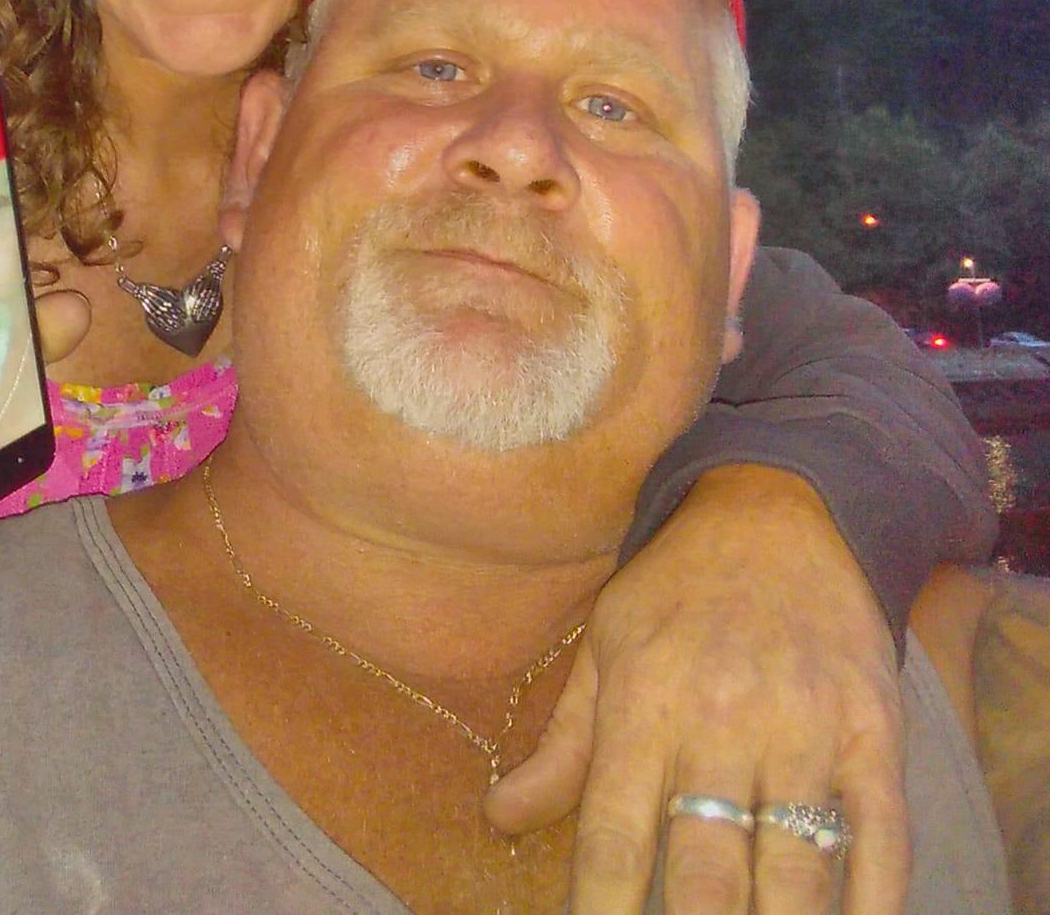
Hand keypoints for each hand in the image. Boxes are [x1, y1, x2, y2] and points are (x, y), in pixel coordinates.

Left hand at [485, 465, 908, 913]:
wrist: (785, 506)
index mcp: (645, 703)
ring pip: (796, 873)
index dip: (602, 912)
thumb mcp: (606, 647)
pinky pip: (882, 842)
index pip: (615, 840)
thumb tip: (498, 819)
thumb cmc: (678, 587)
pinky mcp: (876, 734)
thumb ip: (563, 746)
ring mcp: (806, 730)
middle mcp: (723, 721)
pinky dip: (872, 904)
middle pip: (706, 873)